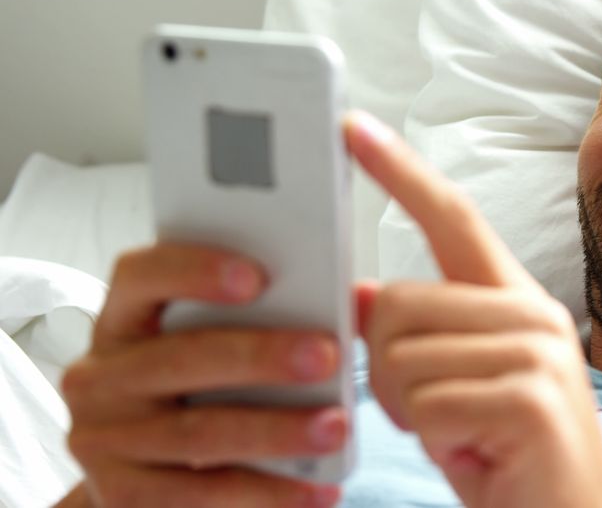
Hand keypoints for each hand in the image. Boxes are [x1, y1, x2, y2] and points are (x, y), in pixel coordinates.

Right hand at [60, 244, 344, 507]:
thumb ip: (258, 316)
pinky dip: (265, 492)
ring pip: (197, 434)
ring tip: (335, 428)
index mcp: (124, 319)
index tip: (256, 278)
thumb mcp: (209, 343)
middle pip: (181, 358)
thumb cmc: (200, 387)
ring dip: (276, 431)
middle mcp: (102, 376)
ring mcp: (106, 440)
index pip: (142, 276)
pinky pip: (200, 495)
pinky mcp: (123, 494)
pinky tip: (315, 487)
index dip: (194, 270)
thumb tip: (346, 301)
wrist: (151, 472)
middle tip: (327, 356)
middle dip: (260, 356)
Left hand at [345, 111, 601, 507]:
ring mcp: (537, 352)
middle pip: (395, 300)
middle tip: (430, 412)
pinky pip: (426, 405)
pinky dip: (432, 442)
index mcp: (513, 301)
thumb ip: (415, 337)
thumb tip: (357, 297)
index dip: (399, 171)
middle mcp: (531, 313)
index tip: (351, 129)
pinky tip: (473, 455)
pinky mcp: (531, 398)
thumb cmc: (506, 459)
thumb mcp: (449, 389)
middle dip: (385, 370)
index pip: (451, 217)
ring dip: (409, 413)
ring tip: (458, 435)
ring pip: (400, 357)